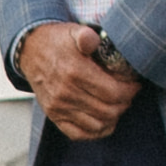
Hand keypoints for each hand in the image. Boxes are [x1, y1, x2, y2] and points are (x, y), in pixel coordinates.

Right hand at [19, 22, 137, 139]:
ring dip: (113, 117)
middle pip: (108, 110)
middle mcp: (66, 93)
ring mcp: (59, 107)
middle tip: (129, 94)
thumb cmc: (58, 41)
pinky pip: (78, 134)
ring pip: (97, 125)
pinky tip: (104, 120)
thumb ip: (86, 36)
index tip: (135, 84)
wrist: (30, 50)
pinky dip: (96, 131)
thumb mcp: (73, 31)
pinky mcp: (54, 115)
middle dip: (125, 103)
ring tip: (118, 105)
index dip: (130, 91)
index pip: (113, 92)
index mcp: (75, 72)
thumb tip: (92, 40)